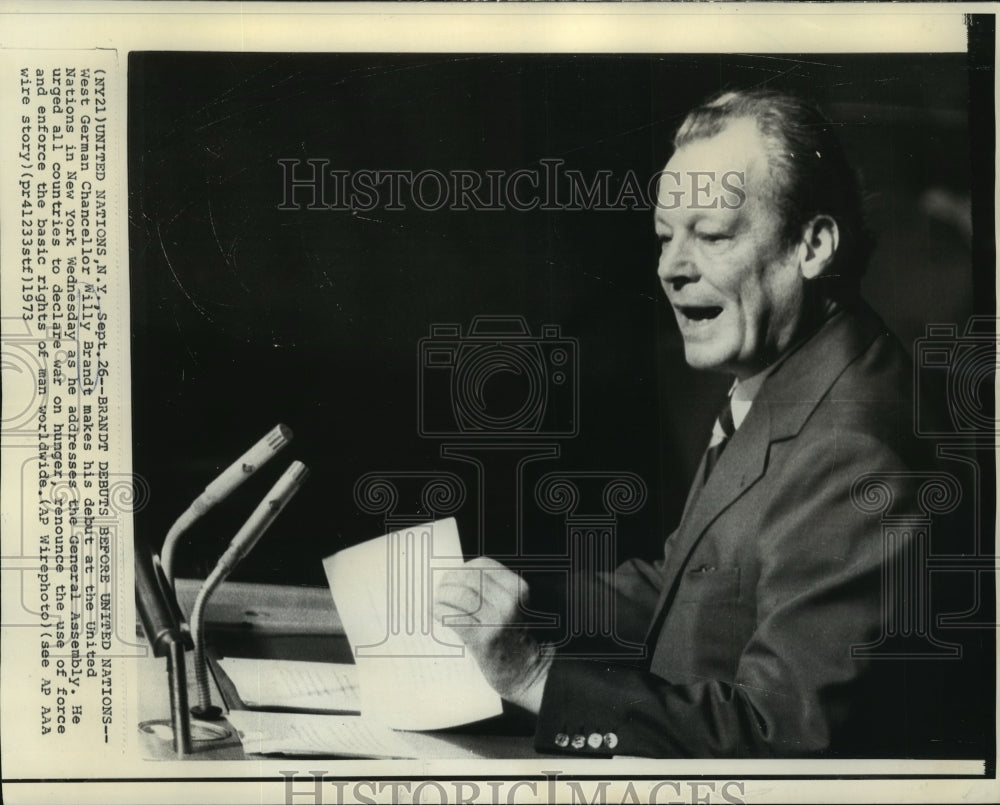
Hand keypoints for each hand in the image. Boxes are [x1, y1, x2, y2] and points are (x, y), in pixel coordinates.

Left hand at [434, 556, 552, 713]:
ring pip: (460, 594)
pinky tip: (437, 614)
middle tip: (440, 590)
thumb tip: (455, 576)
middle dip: (449, 581)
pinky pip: (454, 617)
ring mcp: (498, 620)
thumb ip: (493, 590)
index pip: (483, 564)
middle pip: (468, 577)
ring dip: (442, 596)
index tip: (453, 577)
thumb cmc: (512, 636)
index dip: (463, 568)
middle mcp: (510, 601)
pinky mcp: (483, 639)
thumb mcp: (513, 605)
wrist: (525, 671)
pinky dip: (440, 611)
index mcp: (518, 588)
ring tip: (437, 602)